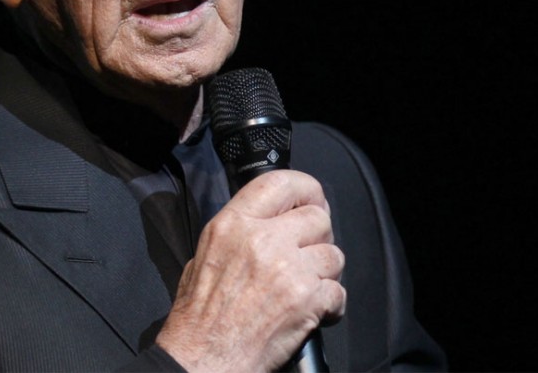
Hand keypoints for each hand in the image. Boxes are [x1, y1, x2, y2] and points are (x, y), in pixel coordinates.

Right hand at [156, 170, 345, 372]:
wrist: (203, 360)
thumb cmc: (199, 318)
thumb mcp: (204, 256)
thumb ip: (239, 232)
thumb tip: (271, 221)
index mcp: (233, 225)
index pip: (280, 182)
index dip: (305, 188)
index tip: (313, 198)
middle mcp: (262, 240)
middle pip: (317, 217)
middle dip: (319, 236)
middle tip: (309, 253)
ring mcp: (288, 268)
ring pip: (333, 254)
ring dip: (326, 272)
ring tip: (307, 287)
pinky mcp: (306, 299)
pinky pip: (338, 291)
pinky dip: (331, 304)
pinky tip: (314, 312)